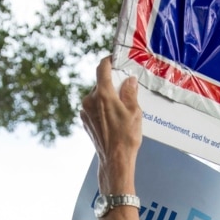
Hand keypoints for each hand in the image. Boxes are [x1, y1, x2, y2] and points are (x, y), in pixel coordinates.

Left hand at [80, 57, 142, 194]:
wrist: (114, 160)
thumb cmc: (126, 137)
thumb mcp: (134, 112)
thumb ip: (130, 93)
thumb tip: (129, 81)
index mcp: (103, 95)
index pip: (102, 68)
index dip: (108, 61)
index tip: (114, 59)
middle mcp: (90, 101)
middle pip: (100, 83)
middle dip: (112, 84)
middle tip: (124, 88)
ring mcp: (85, 112)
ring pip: (96, 96)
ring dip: (107, 97)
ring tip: (121, 107)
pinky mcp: (85, 121)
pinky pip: (93, 108)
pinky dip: (102, 108)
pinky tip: (113, 117)